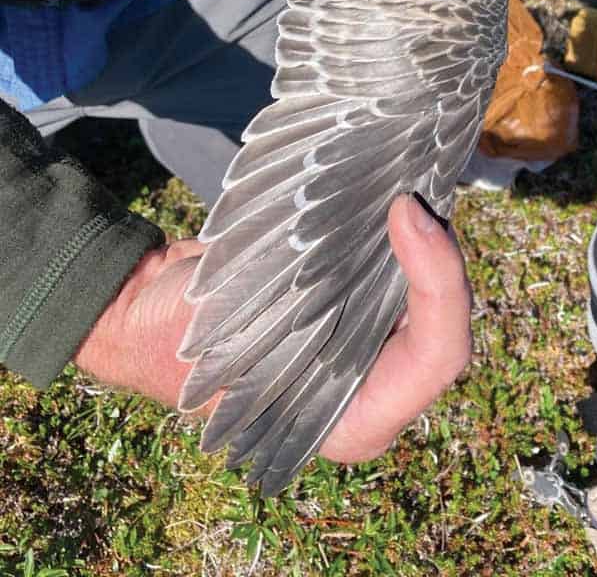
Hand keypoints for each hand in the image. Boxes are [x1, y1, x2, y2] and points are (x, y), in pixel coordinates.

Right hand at [73, 196, 471, 463]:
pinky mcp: (359, 305)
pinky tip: (388, 192)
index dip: (440, 282)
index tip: (406, 212)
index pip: (439, 355)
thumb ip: (311, 297)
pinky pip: (402, 268)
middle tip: (412, 189)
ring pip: (429, 286)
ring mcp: (370, 345)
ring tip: (405, 183)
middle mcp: (375, 388)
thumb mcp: (238, 329)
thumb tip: (384, 227)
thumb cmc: (179, 336)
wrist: (142, 314)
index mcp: (356, 421)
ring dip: (423, 235)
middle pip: (446, 316)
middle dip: (438, 250)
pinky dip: (399, 231)